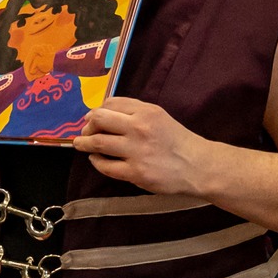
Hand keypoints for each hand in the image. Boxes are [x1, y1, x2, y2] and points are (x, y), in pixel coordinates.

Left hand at [73, 96, 215, 195]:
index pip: (110, 104)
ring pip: (98, 143)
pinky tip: (96, 159)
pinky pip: (106, 166)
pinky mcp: (135, 172)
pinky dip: (96, 161)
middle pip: (99, 120)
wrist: (197, 166)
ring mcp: (136, 151)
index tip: (92, 119)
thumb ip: (134, 110)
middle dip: (87, 126)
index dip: (96, 111)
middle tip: (85, 132)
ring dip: (84, 143)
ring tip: (80, 144)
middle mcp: (140, 128)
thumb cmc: (177, 140)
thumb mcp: (159, 116)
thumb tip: (102, 112)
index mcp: (146, 111)